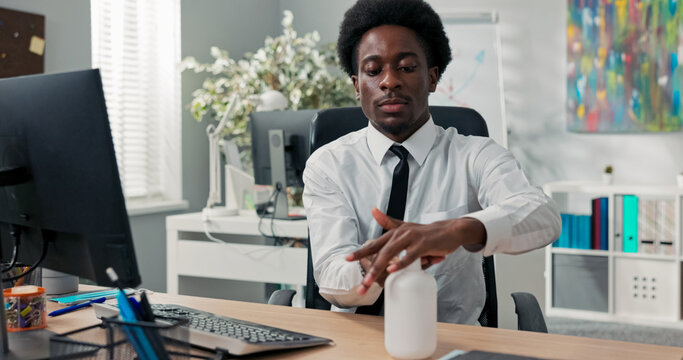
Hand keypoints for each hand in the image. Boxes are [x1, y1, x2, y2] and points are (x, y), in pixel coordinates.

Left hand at [346, 208, 485, 292]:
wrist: (450, 230)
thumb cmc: (426, 233)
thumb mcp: (405, 227)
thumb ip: (389, 222)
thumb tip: (373, 210)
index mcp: (394, 233)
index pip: (374, 244)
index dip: (360, 252)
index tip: (347, 260)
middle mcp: (400, 234)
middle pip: (380, 252)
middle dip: (369, 269)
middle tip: (362, 284)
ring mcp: (411, 238)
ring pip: (391, 254)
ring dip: (379, 269)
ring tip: (370, 281)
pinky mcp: (423, 245)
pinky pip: (410, 256)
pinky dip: (401, 264)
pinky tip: (392, 270)